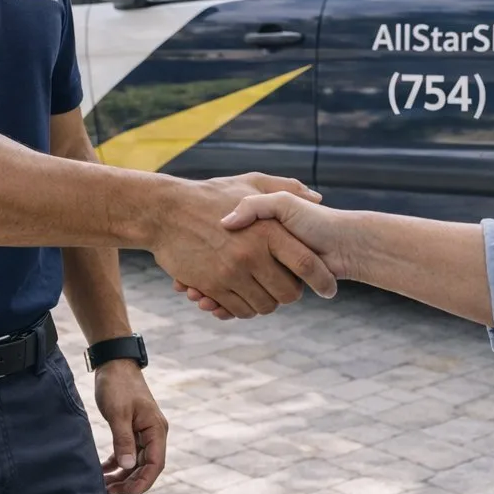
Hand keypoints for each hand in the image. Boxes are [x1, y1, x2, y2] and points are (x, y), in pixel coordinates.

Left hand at [95, 360, 167, 493]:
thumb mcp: (118, 413)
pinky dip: (117, 463)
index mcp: (156, 429)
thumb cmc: (118, 386)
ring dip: (122, 475)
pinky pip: (128, 453)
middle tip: (109, 493)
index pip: (155, 463)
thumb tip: (127, 466)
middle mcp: (154, 432)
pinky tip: (103, 471)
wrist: (114, 365)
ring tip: (104, 486)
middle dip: (130, 481)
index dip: (144, 481)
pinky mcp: (132, 430)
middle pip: (146, 466)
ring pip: (136, 462)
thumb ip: (123, 440)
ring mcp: (144, 432)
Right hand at [149, 172, 336, 318]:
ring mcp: (231, 273)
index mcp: (267, 229)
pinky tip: (241, 295)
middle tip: (287, 288)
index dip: (322, 279)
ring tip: (263, 291)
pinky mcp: (211, 286)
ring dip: (266, 303)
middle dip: (291, 294)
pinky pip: (237, 310)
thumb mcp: (250, 183)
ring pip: (263, 306)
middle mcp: (251, 254)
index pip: (306, 263)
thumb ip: (286, 188)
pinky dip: (242, 309)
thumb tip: (318, 196)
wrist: (165, 211)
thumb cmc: (210, 195)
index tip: (329, 288)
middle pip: (288, 293)